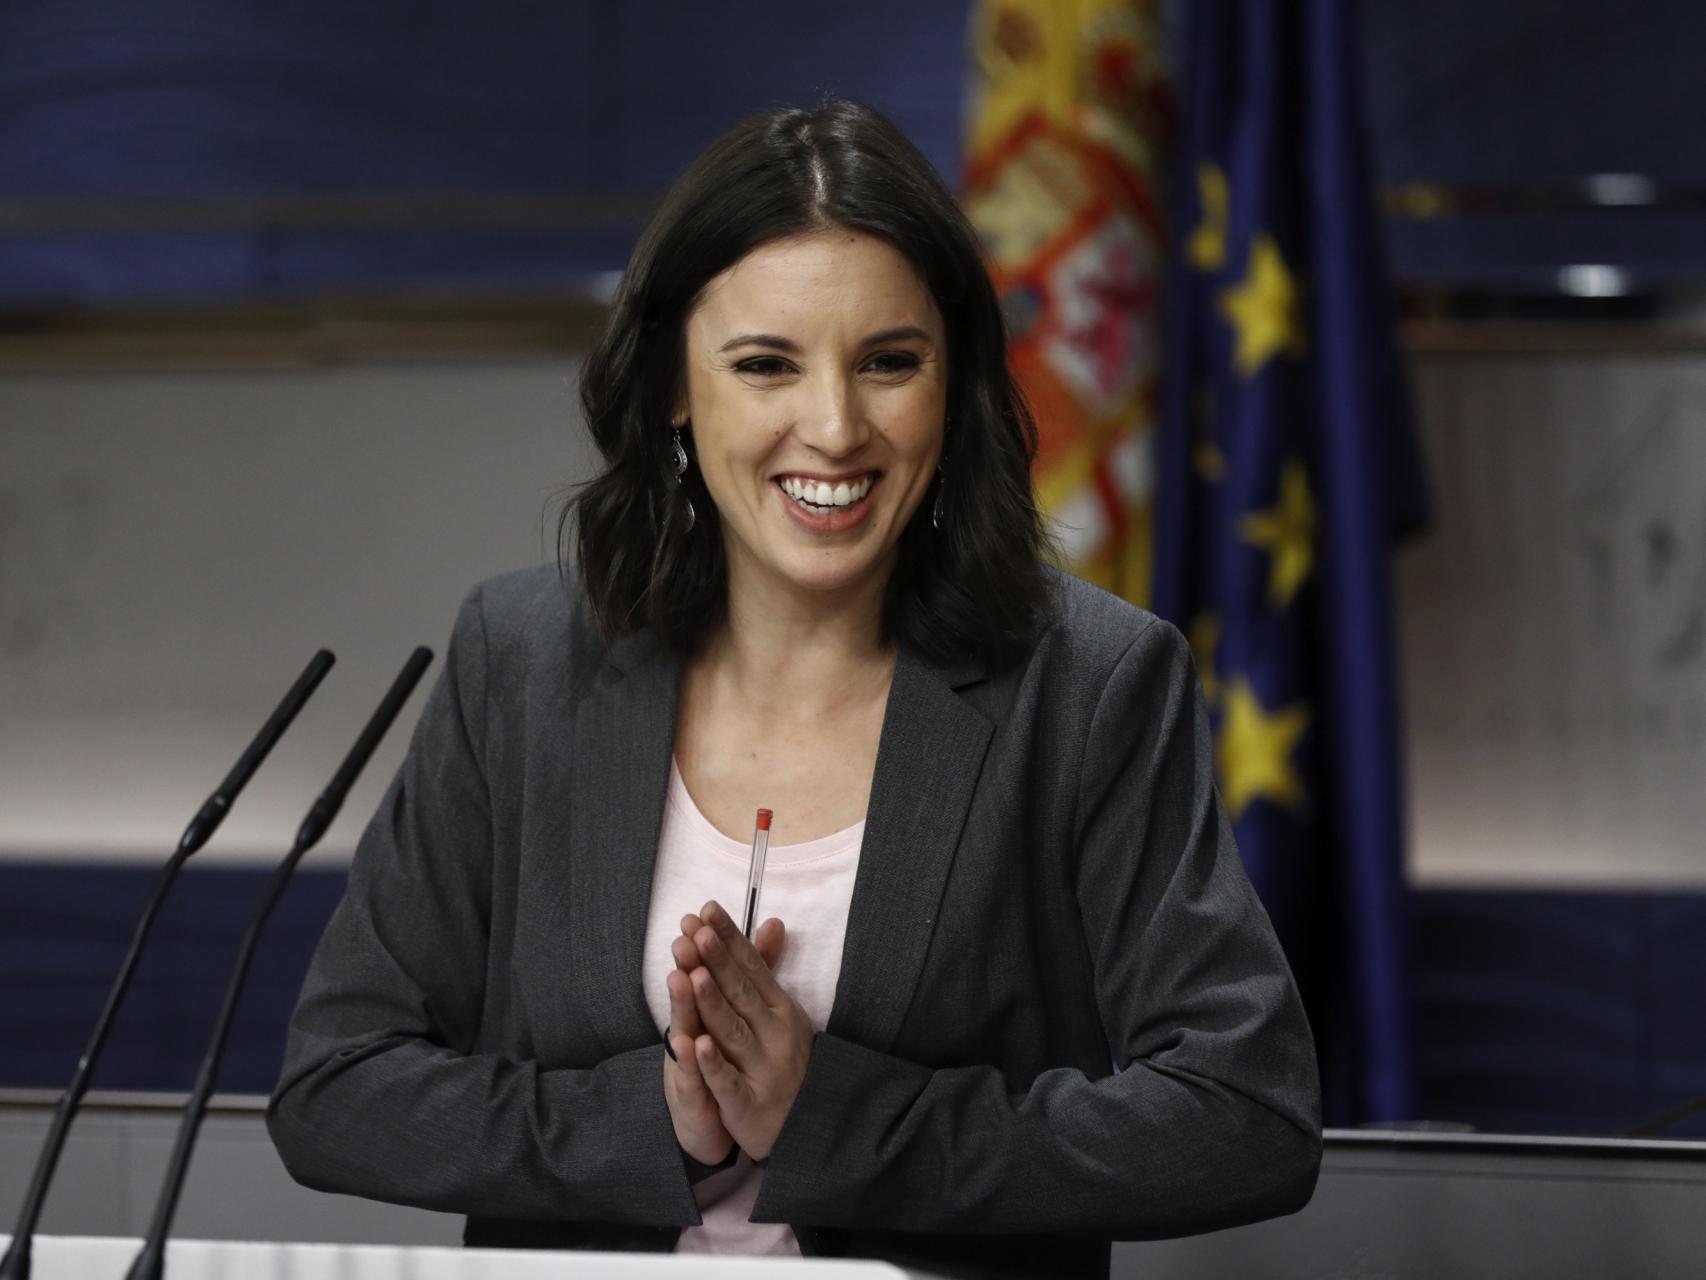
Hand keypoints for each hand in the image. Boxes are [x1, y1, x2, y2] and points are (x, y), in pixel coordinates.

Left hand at [683, 899, 812, 1161]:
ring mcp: (762, 1068)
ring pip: (733, 1032)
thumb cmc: (785, 1060)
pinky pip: (728, 1082)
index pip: (751, 966)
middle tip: (694, 929)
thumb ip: (766, 968)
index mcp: (779, 1008)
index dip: (728, 938)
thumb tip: (771, 920)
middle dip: (716, 960)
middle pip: (739, 992)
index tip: (706, 910)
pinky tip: (695, 1045)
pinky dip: (713, 1064)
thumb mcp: (780, 1012)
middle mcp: (774, 1033)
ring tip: (693, 975)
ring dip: (713, 1004)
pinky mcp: (747, 1103)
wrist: (808, 1126)